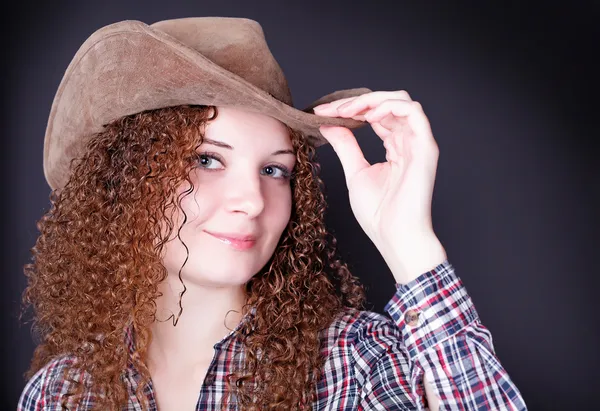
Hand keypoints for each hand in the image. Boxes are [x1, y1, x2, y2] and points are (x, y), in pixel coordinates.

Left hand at [313, 90, 445, 282]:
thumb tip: (328, 124)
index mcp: (394, 147)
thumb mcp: (355, 172)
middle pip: (387, 103)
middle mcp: (409, 141)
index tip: (322, 113)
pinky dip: (389, 106)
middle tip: (331, 110)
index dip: (350, 109)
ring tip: (347, 111)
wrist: (394, 236)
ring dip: (371, 100)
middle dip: (357, 102)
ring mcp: (418, 143)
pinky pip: (413, 112)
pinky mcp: (425, 147)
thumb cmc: (379, 213)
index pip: (375, 115)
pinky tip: (368, 116)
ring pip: (401, 101)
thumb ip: (345, 145)